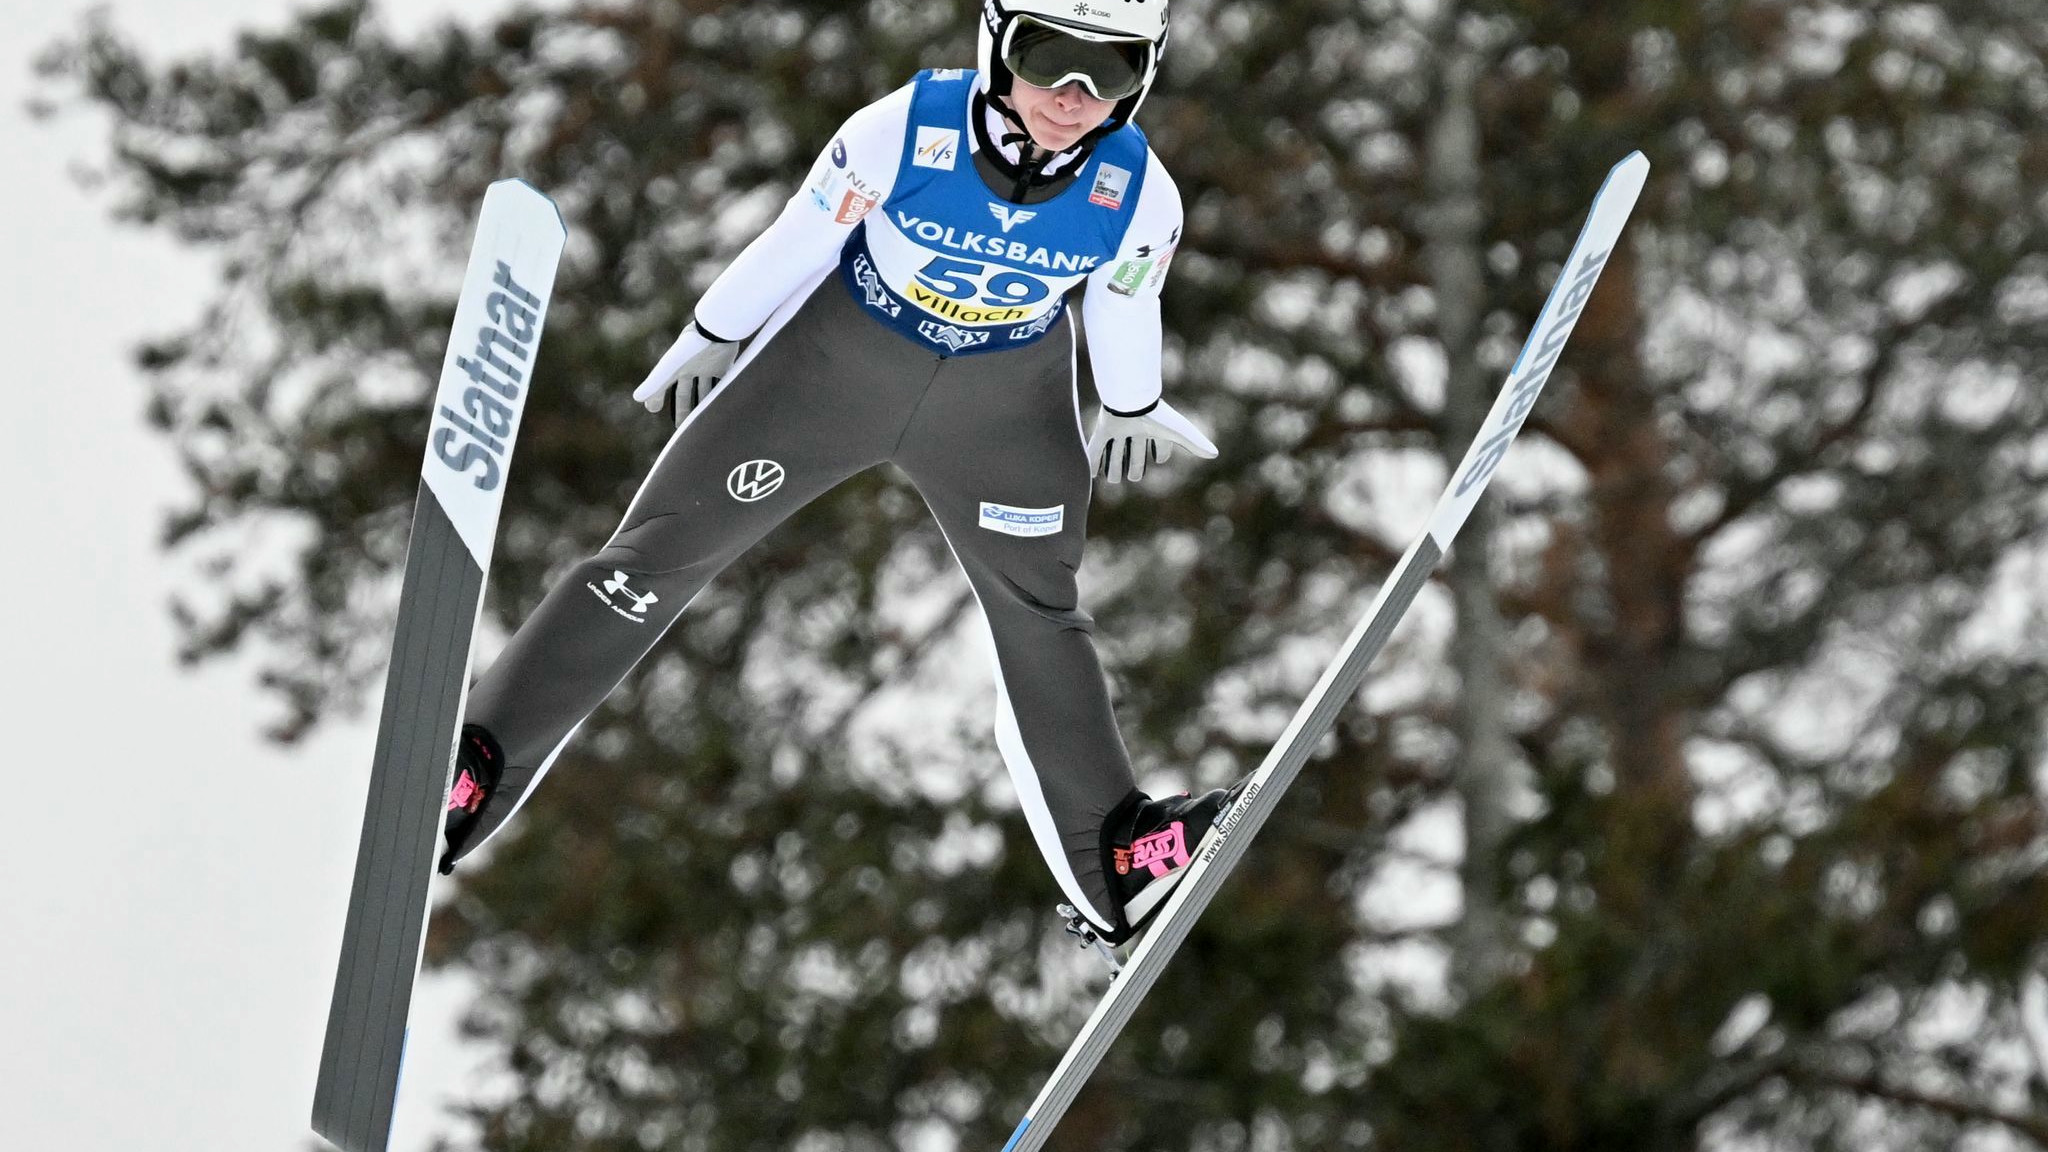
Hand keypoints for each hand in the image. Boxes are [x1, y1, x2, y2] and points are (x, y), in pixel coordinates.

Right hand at [631, 320, 740, 423]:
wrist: (716, 329)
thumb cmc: (690, 347)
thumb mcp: (670, 367)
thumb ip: (655, 384)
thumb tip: (637, 399)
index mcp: (677, 367)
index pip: (663, 386)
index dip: (657, 397)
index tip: (652, 409)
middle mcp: (691, 367)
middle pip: (685, 392)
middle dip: (684, 408)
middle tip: (682, 427)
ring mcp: (708, 366)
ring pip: (705, 390)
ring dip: (703, 404)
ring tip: (703, 421)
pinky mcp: (725, 365)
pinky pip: (723, 382)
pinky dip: (722, 393)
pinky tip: (724, 405)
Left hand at [1088, 398, 1217, 482]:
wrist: (1132, 400)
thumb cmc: (1157, 415)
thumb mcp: (1178, 432)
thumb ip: (1195, 442)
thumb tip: (1214, 454)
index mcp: (1154, 428)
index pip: (1160, 442)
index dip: (1161, 451)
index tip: (1159, 459)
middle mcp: (1136, 429)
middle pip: (1135, 449)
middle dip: (1135, 464)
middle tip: (1134, 477)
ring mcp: (1118, 429)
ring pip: (1116, 450)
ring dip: (1114, 464)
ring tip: (1113, 480)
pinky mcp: (1102, 429)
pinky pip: (1095, 447)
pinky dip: (1093, 461)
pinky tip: (1091, 473)